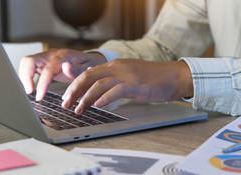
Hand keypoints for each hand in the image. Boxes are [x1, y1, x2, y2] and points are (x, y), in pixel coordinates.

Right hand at [18, 49, 106, 100]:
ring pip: (26, 62)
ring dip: (24, 76)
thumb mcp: (88, 68)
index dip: (41, 84)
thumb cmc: (89, 66)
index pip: (47, 69)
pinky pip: (28, 65)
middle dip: (25, 77)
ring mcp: (45, 57)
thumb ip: (77, 70)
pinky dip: (25, 75)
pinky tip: (30, 86)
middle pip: (30, 61)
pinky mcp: (42, 61)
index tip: (39, 97)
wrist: (90, 60)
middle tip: (29, 92)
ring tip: (29, 90)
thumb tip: (66, 67)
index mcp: (63, 57)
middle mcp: (51, 55)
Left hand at [61, 59, 193, 113]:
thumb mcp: (128, 78)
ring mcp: (126, 75)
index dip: (74, 84)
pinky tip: (98, 106)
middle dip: (74, 90)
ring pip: (98, 84)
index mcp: (114, 65)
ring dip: (85, 98)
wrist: (174, 77)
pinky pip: (115, 90)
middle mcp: (117, 67)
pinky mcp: (135, 84)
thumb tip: (98, 94)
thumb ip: (113, 83)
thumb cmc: (153, 79)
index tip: (66, 96)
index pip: (88, 72)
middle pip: (88, 76)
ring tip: (78, 109)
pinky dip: (104, 99)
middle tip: (65, 103)